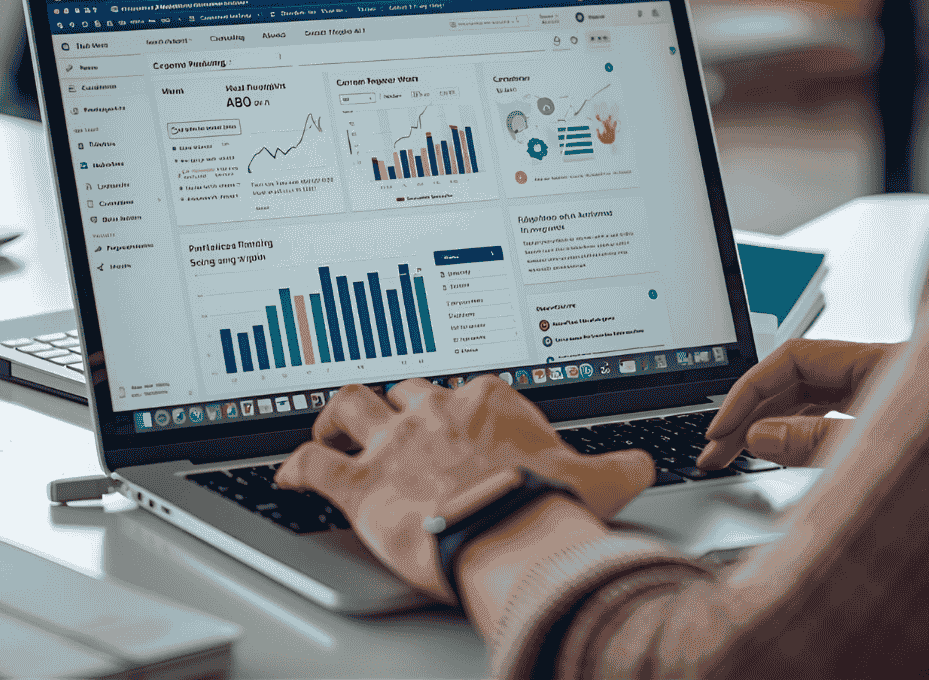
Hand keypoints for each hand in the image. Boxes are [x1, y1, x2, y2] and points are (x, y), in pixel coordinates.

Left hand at [275, 377, 652, 603]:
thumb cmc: (548, 508)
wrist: (510, 538)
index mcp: (485, 401)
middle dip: (395, 406)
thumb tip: (640, 466)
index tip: (453, 426)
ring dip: (335, 417)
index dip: (454, 409)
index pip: (461, 391)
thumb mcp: (600, 479)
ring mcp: (393, 444)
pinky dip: (295, 467)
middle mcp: (433, 411)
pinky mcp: (361, 484)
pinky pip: (313, 465)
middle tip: (391, 425)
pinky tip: (288, 475)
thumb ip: (618, 467)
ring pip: (348, 407)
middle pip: (403, 391)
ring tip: (329, 427)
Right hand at [695, 338, 900, 469]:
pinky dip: (801, 435)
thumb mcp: (881, 453)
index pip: (794, 358)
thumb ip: (818, 442)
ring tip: (737, 455)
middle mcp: (883, 374)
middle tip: (717, 451)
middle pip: (799, 381)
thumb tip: (761, 436)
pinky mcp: (890, 424)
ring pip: (813, 402)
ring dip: (772, 426)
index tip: (724, 426)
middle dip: (753, 413)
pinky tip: (779, 452)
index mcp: (883, 362)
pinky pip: (832, 420)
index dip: (750, 390)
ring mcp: (889, 398)